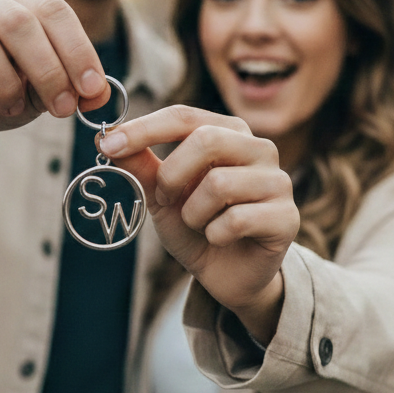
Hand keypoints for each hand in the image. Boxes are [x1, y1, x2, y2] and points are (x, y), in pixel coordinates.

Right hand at [0, 0, 109, 144]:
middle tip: (63, 109)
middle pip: (18, 22)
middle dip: (49, 71)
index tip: (92, 90)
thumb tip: (100, 95)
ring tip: (14, 107)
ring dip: (8, 87)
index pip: (51, 8)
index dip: (77, 50)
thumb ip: (69, 85)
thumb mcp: (38, 85)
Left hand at [98, 105, 297, 343]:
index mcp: (229, 132)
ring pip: (219, 184)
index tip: (107, 145)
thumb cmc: (196, 225)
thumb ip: (140, 166)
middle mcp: (259, 148)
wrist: (227, 275)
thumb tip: (106, 138)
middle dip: (172, 176)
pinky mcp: (287, 218)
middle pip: (205, 141)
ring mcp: (278, 181)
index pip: (184, 117)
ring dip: (193, 214)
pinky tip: (220, 239)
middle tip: (165, 200)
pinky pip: (236, 220)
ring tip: (199, 223)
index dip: (143, 129)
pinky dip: (214, 235)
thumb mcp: (160, 195)